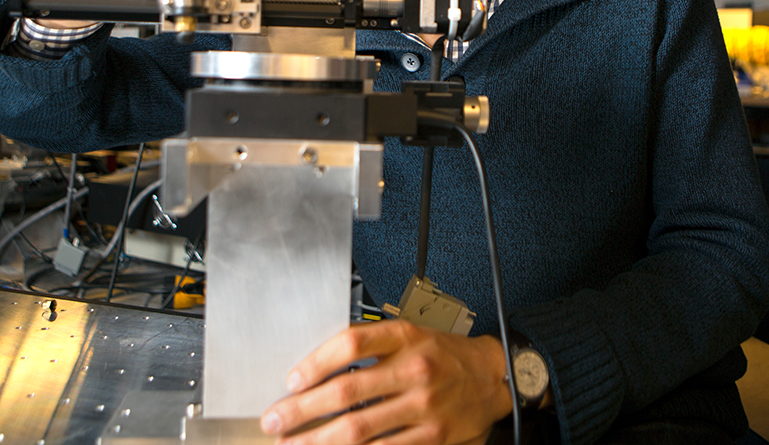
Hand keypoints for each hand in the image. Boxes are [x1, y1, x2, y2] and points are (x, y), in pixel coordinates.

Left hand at [260, 320, 513, 444]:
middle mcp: (414, 369)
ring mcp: (424, 406)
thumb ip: (372, 346)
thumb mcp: (411, 334)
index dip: (315, 363)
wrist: (492, 376)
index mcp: (406, 337)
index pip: (351, 345)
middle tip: (276, 420)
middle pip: (346, 390)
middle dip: (302, 410)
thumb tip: (319, 368)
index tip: (292, 381)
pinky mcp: (432, 437)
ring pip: (359, 428)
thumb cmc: (444, 354)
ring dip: (318, 440)